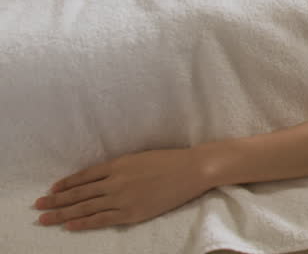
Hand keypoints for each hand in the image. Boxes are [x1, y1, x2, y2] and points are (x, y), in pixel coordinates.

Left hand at [34, 148, 213, 230]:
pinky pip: (102, 219)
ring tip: (45, 219)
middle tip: (38, 207)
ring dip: (62, 214)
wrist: (193, 169)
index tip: (51, 190)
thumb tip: (99, 178)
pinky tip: (70, 226)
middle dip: (56, 201)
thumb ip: (119, 167)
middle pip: (79, 193)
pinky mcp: (132, 212)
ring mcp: (123, 198)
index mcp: (118, 164)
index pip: (84, 176)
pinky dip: (84, 222)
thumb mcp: (139, 157)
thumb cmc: (170, 161)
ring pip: (85, 207)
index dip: (66, 184)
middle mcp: (116, 181)